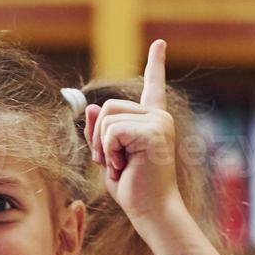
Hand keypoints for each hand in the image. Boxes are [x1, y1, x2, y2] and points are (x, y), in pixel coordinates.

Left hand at [84, 39, 186, 230]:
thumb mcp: (108, 156)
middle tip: (115, 164)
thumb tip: (94, 107)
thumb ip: (100, 132)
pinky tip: (124, 167)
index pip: (153, 86)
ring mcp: (158, 122)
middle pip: (108, 108)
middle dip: (99, 138)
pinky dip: (108, 152)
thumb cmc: (133, 188)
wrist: (152, 211)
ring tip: (122, 166)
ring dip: (104, 148)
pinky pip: (111, 132)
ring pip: (107, 119)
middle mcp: (158, 116)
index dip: (156, 64)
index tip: (160, 43)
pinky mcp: (152, 131)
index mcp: (153, 120)